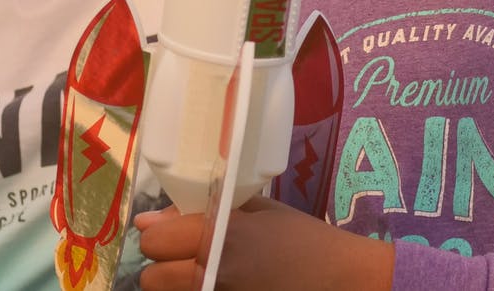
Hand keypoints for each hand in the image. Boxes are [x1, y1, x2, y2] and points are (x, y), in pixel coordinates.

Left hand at [135, 196, 392, 290]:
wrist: (342, 281)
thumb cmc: (303, 238)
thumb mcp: (258, 210)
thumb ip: (203, 210)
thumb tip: (150, 219)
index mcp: (219, 235)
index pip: (153, 242)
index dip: (161, 236)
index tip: (174, 234)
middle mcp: (212, 273)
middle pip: (151, 279)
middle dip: (163, 267)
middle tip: (186, 260)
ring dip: (177, 286)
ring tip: (202, 276)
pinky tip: (222, 285)